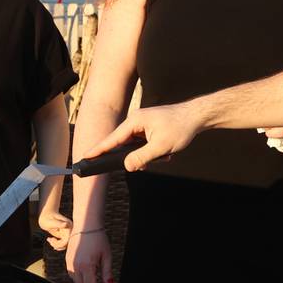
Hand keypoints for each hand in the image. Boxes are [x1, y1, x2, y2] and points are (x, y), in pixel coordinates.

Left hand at [38, 208, 70, 251]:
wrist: (46, 215)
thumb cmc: (47, 217)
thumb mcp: (52, 221)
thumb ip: (59, 224)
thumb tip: (67, 224)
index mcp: (69, 226)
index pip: (67, 239)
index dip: (60, 244)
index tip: (51, 240)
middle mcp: (69, 230)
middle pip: (66, 244)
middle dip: (58, 245)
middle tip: (50, 240)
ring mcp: (67, 233)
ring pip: (64, 245)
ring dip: (56, 245)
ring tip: (49, 240)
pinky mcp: (64, 235)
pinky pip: (62, 244)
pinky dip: (55, 244)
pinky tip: (49, 239)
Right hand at [66, 229, 110, 282]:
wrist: (85, 225)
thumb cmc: (98, 238)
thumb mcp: (106, 255)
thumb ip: (107, 272)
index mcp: (87, 266)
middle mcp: (76, 266)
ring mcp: (70, 263)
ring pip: (75, 282)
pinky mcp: (67, 259)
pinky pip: (72, 274)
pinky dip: (78, 279)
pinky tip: (85, 276)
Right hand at [88, 101, 203, 171]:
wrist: (197, 116)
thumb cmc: (179, 127)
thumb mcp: (160, 147)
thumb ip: (141, 157)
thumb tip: (127, 166)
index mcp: (134, 121)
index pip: (112, 139)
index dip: (99, 149)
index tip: (86, 156)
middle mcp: (136, 121)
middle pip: (125, 145)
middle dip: (136, 157)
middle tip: (149, 161)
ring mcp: (143, 125)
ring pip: (136, 147)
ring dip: (148, 155)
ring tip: (165, 154)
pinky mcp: (150, 128)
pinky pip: (144, 144)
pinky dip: (154, 151)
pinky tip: (167, 152)